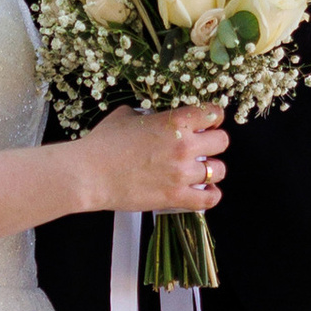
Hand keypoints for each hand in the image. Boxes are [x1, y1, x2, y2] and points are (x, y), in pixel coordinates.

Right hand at [81, 104, 228, 217]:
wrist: (88, 174)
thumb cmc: (102, 144)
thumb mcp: (124, 116)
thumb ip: (146, 115)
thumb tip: (151, 117)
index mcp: (175, 121)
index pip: (213, 112)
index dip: (212, 117)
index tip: (207, 122)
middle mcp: (184, 146)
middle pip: (222, 142)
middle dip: (213, 143)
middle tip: (202, 147)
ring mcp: (182, 173)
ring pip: (219, 170)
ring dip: (211, 170)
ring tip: (199, 171)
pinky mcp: (176, 197)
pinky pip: (210, 198)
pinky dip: (210, 195)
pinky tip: (202, 191)